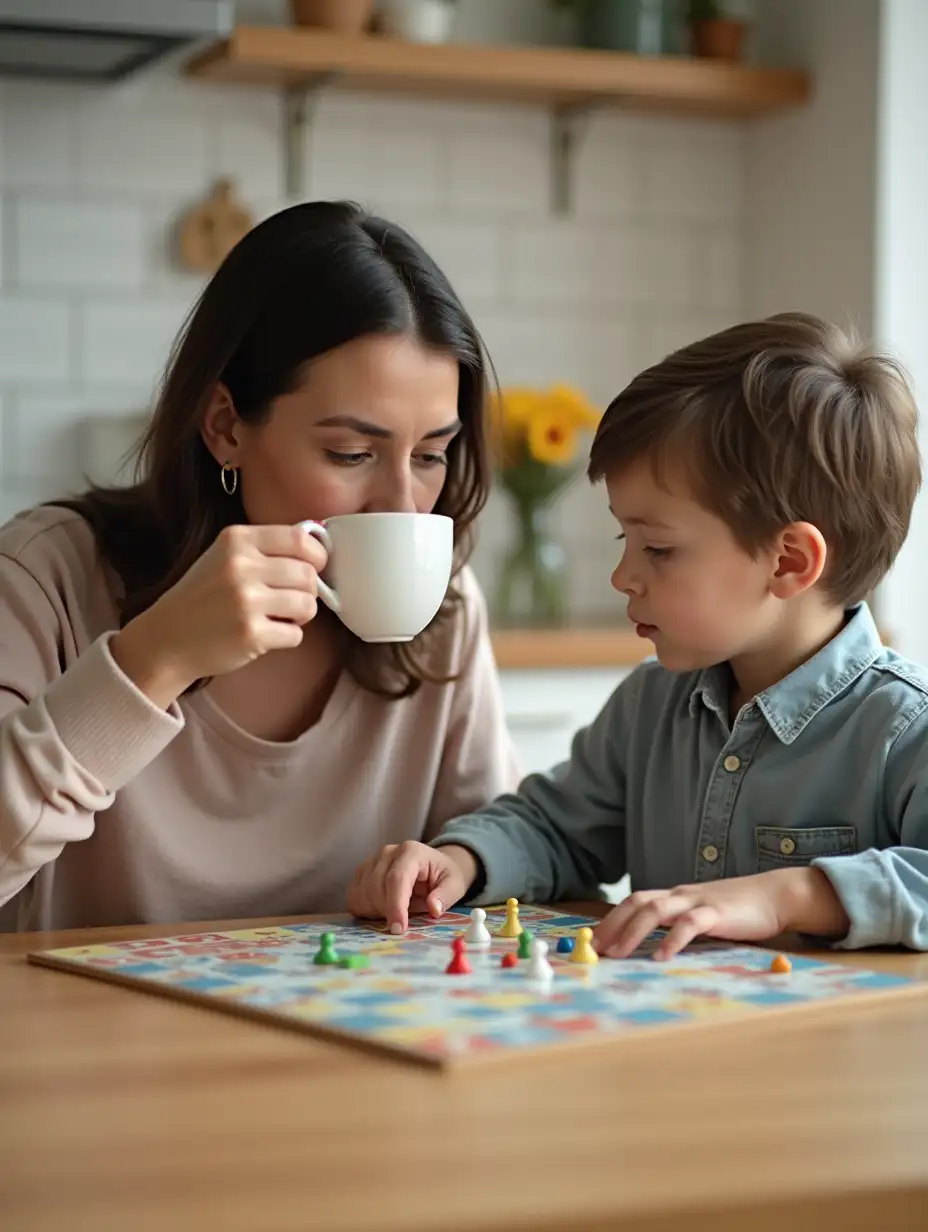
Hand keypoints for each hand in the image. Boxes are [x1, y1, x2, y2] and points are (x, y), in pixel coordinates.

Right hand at [111, 524, 326, 705]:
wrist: (167, 638)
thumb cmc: (204, 596)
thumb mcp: (225, 557)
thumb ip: (267, 548)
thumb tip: (320, 545)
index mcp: (237, 540)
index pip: (300, 538)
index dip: (316, 556)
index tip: (312, 568)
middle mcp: (241, 566)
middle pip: (308, 574)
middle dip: (308, 591)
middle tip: (290, 600)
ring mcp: (245, 601)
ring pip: (308, 605)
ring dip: (301, 616)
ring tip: (279, 617)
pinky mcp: (251, 634)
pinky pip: (296, 635)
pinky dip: (287, 638)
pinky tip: (265, 635)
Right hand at [347, 842, 478, 933]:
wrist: (432, 865)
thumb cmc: (442, 876)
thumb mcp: (454, 885)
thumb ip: (445, 896)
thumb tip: (434, 909)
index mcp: (411, 852)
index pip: (396, 879)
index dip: (395, 905)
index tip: (398, 928)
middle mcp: (387, 852)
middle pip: (376, 887)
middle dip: (387, 912)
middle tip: (402, 922)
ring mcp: (371, 860)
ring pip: (362, 893)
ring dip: (375, 911)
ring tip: (394, 912)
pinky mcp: (361, 871)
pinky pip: (353, 895)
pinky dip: (363, 909)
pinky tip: (380, 910)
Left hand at [593, 868, 848, 960]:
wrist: (774, 895)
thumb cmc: (736, 909)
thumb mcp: (700, 914)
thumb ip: (678, 924)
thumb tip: (650, 945)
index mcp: (674, 896)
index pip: (634, 902)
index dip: (611, 919)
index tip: (592, 940)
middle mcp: (680, 895)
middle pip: (637, 903)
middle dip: (612, 925)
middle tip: (595, 950)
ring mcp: (697, 901)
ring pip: (656, 910)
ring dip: (632, 932)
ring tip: (618, 955)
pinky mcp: (717, 913)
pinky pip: (690, 925)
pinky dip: (672, 940)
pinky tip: (661, 957)